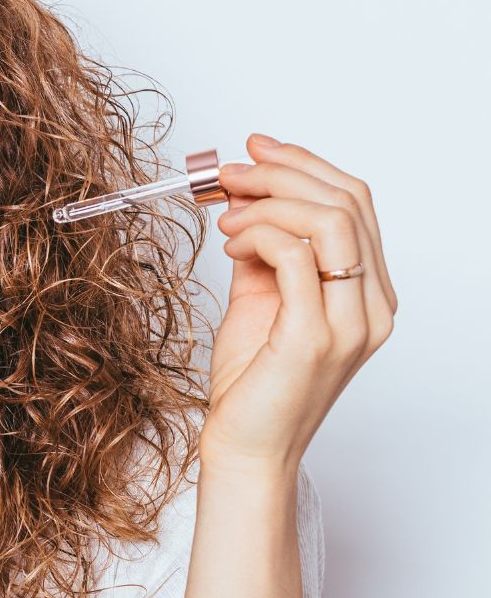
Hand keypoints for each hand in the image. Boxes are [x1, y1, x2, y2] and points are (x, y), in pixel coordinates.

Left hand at [200, 133, 397, 471]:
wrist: (246, 447)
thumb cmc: (252, 383)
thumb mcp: (260, 302)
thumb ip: (265, 253)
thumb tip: (246, 203)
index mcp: (367, 294)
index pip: (354, 204)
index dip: (304, 165)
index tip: (255, 149)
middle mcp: (372, 306)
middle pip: (347, 202)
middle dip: (282, 172)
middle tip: (230, 171)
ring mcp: (351, 323)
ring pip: (330, 220)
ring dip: (269, 199)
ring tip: (226, 210)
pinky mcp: (315, 336)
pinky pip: (297, 256)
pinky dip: (259, 234)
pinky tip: (230, 242)